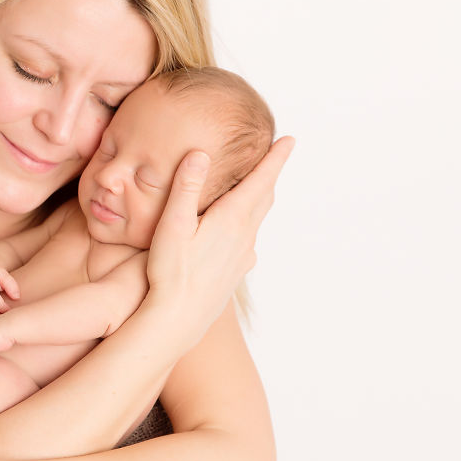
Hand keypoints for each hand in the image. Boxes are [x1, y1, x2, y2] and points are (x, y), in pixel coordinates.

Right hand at [145, 136, 294, 345]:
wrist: (177, 321)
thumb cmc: (170, 273)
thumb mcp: (173, 225)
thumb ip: (185, 187)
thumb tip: (200, 153)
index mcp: (232, 219)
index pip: (261, 180)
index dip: (276, 158)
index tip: (290, 140)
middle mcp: (244, 236)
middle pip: (264, 198)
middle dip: (270, 174)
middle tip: (276, 155)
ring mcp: (242, 256)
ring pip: (256, 220)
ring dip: (259, 199)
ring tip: (256, 186)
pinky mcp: (235, 272)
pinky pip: (248, 240)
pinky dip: (247, 224)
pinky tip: (237, 231)